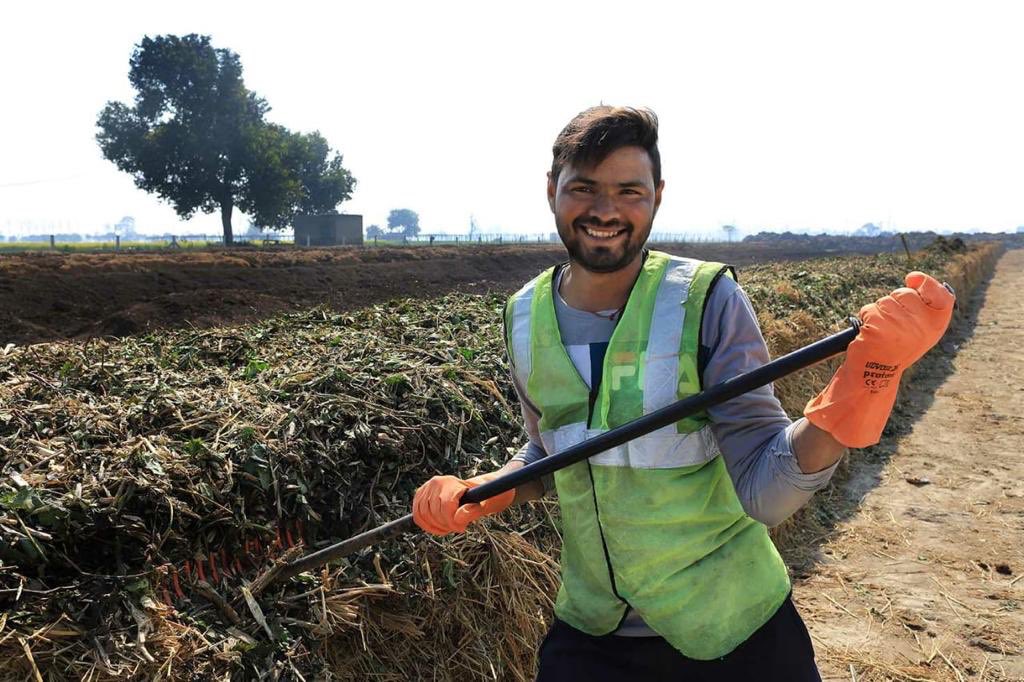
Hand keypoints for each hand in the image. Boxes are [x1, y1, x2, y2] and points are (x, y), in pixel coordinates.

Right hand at [412, 471, 515, 534]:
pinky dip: (426, 525)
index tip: (462, 528)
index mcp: (450, 482)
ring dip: (436, 527)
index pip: (445, 508)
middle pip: (433, 514)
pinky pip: (417, 516)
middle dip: (446, 525)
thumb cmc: (484, 497)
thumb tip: (459, 518)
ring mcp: (426, 489)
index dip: (453, 523)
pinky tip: (439, 527)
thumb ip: (473, 511)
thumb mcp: (485, 505)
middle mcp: (435, 483)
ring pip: (423, 516)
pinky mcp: (421, 496)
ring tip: (450, 525)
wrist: (478, 491)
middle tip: (458, 526)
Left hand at [804, 272, 954, 447]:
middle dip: (893, 302)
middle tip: (891, 326)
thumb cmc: (895, 349)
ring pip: (884, 301)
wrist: (874, 376)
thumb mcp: (917, 331)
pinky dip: (865, 319)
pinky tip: (869, 335)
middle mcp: (922, 328)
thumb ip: (923, 308)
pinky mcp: (878, 329)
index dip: (928, 284)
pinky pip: (869, 310)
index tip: (913, 278)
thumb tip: (915, 279)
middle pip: (904, 293)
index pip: (942, 297)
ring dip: (877, 312)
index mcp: (935, 327)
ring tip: (880, 333)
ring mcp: (900, 328)